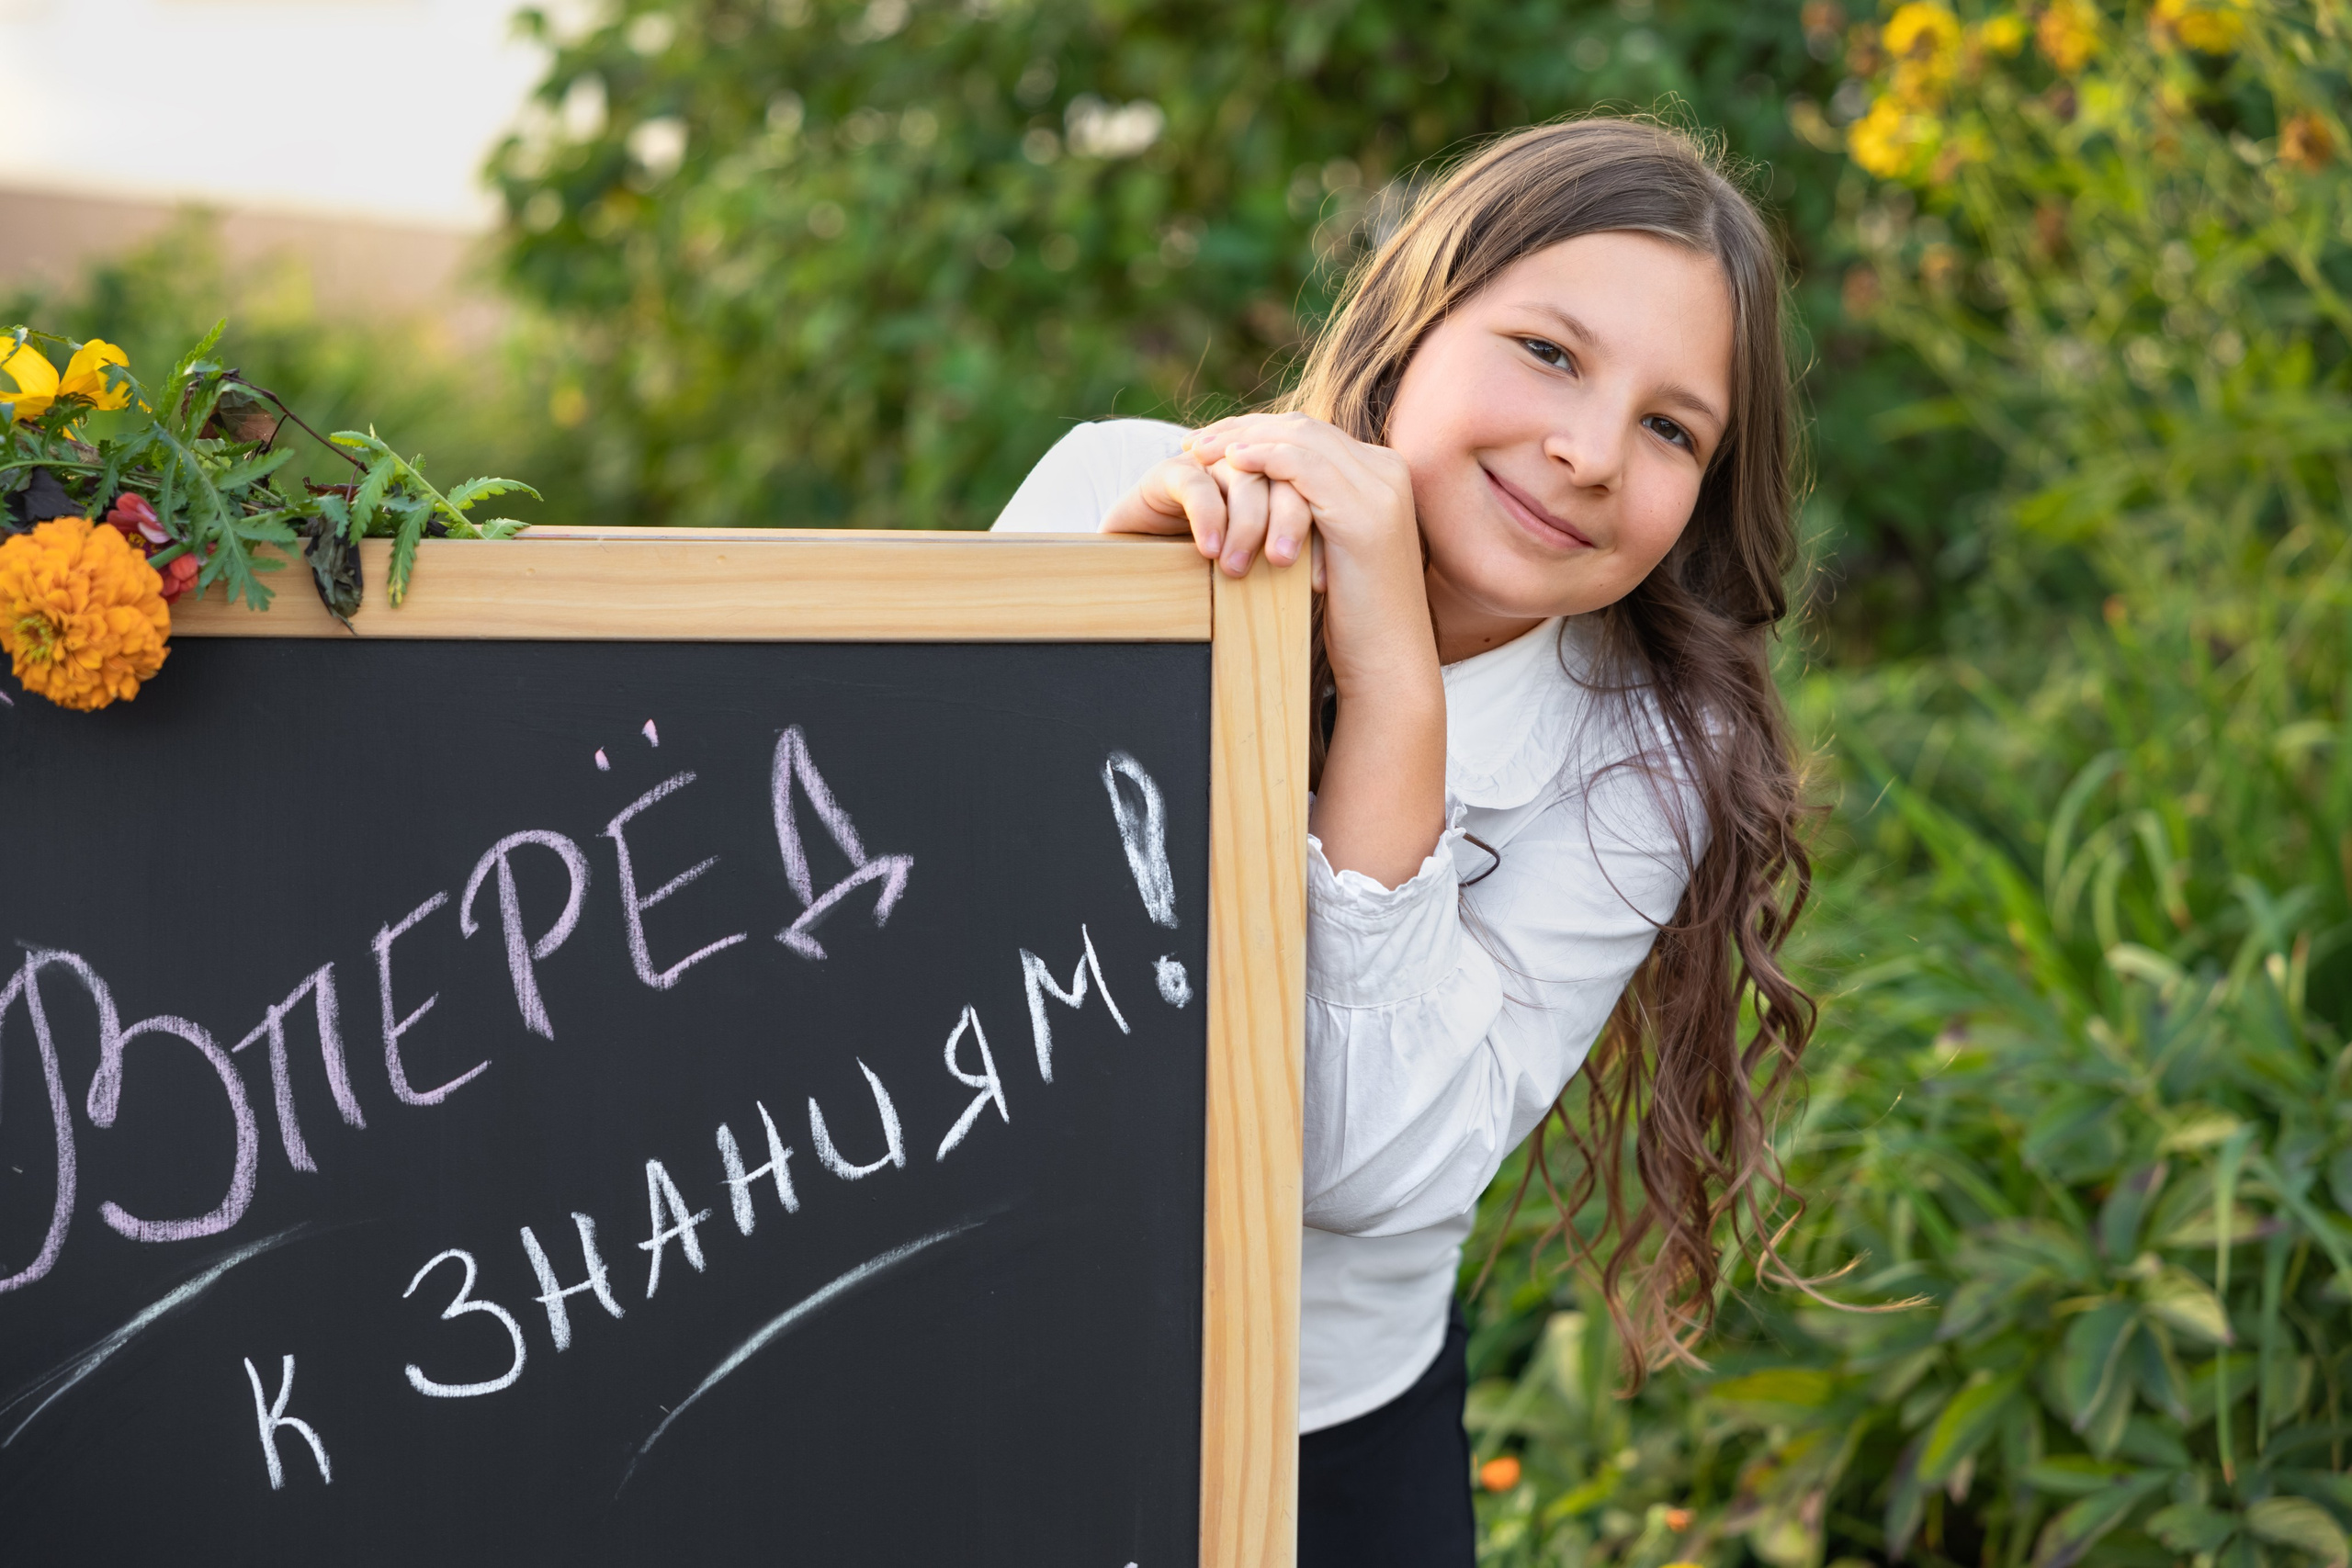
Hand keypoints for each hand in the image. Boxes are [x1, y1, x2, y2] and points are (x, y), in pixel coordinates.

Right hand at [1099, 450, 1317, 584]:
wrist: (1138, 574)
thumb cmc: (1207, 579)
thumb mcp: (1256, 574)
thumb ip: (1289, 565)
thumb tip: (1330, 585)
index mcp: (1281, 486)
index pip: (1312, 492)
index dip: (1318, 531)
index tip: (1318, 579)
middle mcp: (1251, 467)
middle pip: (1284, 477)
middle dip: (1287, 520)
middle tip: (1282, 563)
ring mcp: (1212, 465)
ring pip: (1245, 478)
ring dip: (1244, 525)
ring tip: (1236, 569)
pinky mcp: (1172, 471)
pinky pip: (1198, 484)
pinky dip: (1207, 516)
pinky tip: (1209, 549)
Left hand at [1185, 412, 1446, 889]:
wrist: (1388, 664)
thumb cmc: (1354, 621)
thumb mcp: (1332, 553)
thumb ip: (1314, 517)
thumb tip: (1267, 499)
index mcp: (1384, 477)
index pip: (1313, 434)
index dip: (1259, 433)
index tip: (1213, 445)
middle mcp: (1389, 473)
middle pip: (1304, 428)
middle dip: (1244, 429)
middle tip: (1196, 442)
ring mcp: (1380, 490)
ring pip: (1300, 439)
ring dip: (1243, 441)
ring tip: (1200, 453)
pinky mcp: (1362, 514)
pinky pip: (1302, 467)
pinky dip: (1262, 461)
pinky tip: (1229, 468)